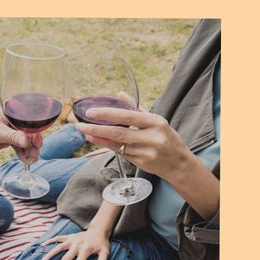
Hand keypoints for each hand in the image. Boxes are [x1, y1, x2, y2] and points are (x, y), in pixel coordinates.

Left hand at [0, 107, 42, 162]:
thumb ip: (13, 136)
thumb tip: (28, 141)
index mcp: (10, 112)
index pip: (28, 120)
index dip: (35, 131)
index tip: (37, 141)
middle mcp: (13, 120)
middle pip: (30, 132)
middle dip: (34, 144)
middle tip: (35, 154)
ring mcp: (12, 130)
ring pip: (26, 140)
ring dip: (30, 150)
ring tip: (30, 160)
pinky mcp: (9, 139)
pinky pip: (21, 146)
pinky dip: (24, 153)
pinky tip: (25, 160)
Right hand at [40, 229, 111, 259]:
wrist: (98, 230)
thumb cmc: (101, 244)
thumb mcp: (105, 252)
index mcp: (86, 250)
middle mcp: (77, 245)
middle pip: (66, 258)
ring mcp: (72, 240)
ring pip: (59, 247)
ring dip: (51, 254)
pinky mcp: (69, 236)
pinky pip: (58, 238)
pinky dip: (50, 241)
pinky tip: (42, 245)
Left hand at [74, 108, 190, 179]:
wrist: (179, 164)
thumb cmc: (168, 138)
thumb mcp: (157, 121)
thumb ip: (137, 109)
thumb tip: (120, 95)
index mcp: (156, 123)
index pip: (128, 117)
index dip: (108, 115)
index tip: (91, 112)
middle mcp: (152, 138)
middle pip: (119, 133)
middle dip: (97, 129)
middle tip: (80, 125)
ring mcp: (146, 152)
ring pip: (117, 145)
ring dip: (99, 139)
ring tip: (85, 133)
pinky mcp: (141, 163)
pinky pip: (121, 153)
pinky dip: (108, 146)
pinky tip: (98, 141)